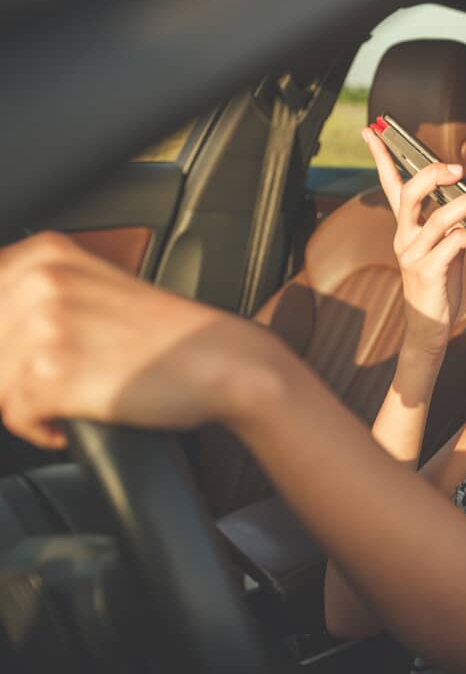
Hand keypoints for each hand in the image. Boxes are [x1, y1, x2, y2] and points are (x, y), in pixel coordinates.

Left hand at [0, 232, 273, 448]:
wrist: (225, 361)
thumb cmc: (171, 337)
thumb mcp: (95, 291)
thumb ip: (36, 297)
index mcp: (46, 256)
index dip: (5, 343)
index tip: (24, 358)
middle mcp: (40, 282)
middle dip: (12, 375)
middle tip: (60, 382)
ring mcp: (46, 326)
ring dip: (27, 402)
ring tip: (72, 398)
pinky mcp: (54, 374)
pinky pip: (16, 417)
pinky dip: (43, 428)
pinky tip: (77, 416)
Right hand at [364, 128, 465, 357]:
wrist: (428, 327)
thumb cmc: (440, 284)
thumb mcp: (445, 247)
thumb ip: (452, 224)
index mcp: (406, 227)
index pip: (390, 185)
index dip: (381, 157)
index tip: (373, 131)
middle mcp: (404, 237)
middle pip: (410, 195)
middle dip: (432, 175)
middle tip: (457, 168)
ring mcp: (413, 255)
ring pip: (437, 219)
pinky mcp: (427, 272)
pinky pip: (453, 245)